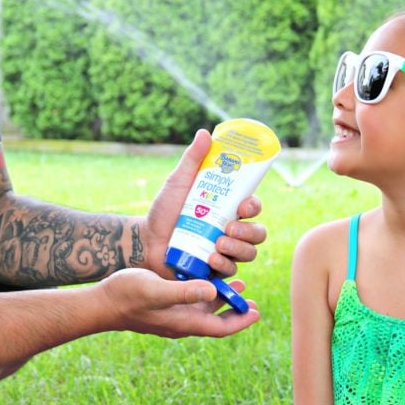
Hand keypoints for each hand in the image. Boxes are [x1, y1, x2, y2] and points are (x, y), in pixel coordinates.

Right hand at [98, 268, 259, 337]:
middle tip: (252, 299)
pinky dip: (205, 292)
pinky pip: (191, 302)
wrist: (101, 303)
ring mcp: (172, 314)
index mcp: (182, 322)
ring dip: (221, 299)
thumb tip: (212, 292)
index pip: (219, 328)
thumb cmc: (126, 296)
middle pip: (216, 321)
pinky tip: (206, 277)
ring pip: (204, 310)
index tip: (257, 311)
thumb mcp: (155, 290)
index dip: (240, 321)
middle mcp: (180, 321)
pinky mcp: (164, 306)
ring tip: (237, 285)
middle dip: (235, 311)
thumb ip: (183, 292)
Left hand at [143, 130, 267, 277]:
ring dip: (239, 249)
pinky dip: (224, 265)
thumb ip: (192, 159)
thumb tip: (205, 132)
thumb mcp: (178, 182)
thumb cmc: (164, 210)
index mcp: (227, 209)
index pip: (253, 208)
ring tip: (219, 244)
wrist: (146, 240)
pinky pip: (230, 272)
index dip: (255, 206)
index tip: (244, 205)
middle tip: (230, 226)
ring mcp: (225, 252)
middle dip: (249, 231)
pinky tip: (211, 260)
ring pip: (249, 253)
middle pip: (258, 233)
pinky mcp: (214, 271)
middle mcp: (231, 231)